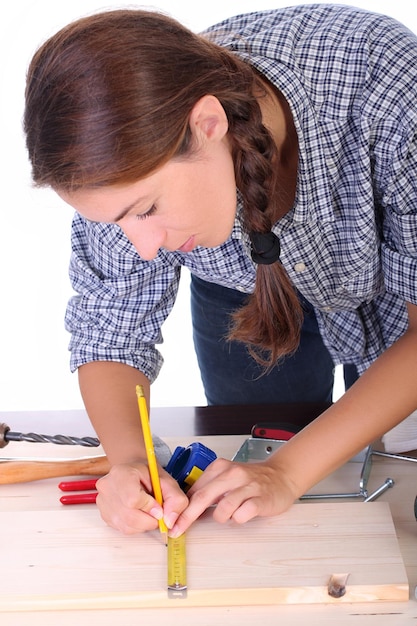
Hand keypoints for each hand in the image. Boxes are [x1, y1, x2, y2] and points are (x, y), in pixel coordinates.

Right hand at [95, 462, 188, 533]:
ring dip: (143, 524)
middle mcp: (107, 487)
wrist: (133, 472)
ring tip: (148, 511)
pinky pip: (122, 528)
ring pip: (127, 526)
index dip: (150, 508)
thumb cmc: (148, 475)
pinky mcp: (103, 514)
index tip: (159, 507)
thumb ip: (174, 499)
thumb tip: (170, 522)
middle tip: (157, 513)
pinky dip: (135, 526)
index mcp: (121, 473)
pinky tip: (139, 514)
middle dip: (149, 520)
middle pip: (130, 516)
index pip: (133, 500)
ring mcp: (102, 501)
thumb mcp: (167, 480)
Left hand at [169, 457, 296, 536]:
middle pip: (203, 497)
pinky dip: (239, 518)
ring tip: (230, 514)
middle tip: (179, 530)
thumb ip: (208, 491)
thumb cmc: (250, 481)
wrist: (281, 476)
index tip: (171, 522)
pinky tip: (243, 513)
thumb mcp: (226, 480)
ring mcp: (248, 485)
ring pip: (223, 507)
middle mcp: (233, 474)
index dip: (181, 508)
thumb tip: (184, 509)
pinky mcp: (262, 498)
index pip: (195, 490)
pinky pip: (243, 513)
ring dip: (222, 517)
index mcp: (220, 468)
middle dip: (188, 517)